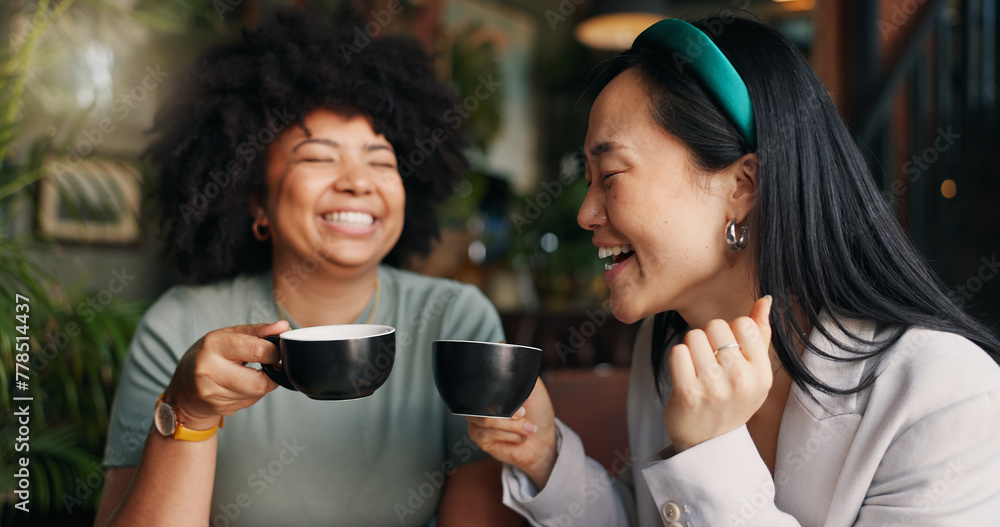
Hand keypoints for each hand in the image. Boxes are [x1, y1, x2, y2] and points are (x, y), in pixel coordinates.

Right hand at [164, 321, 288, 429]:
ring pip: (256, 394)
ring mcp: (211, 392)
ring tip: (248, 374)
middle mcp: (209, 369)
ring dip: (260, 385)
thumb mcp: (229, 335)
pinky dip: (251, 394)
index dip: (275, 353)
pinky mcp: (216, 408)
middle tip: (268, 366)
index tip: (277, 351)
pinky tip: (239, 386)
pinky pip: (248, 403)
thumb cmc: (209, 355)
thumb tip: (283, 327)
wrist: (183, 388)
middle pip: (259, 382)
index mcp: (214, 345)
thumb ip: (258, 331)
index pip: (257, 351)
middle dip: (271, 375)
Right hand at [466, 378, 557, 489]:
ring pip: (485, 421)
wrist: (543, 440)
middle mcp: (481, 404)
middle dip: (509, 415)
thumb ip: (523, 376)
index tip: (522, 408)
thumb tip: (514, 365)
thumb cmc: (538, 414)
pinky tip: (518, 437)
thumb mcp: (534, 389)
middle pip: (483, 405)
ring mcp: (477, 421)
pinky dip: (508, 436)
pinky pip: (486, 435)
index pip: (485, 386)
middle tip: (525, 416)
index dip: (502, 397)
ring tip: (526, 428)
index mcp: (492, 390)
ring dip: (512, 427)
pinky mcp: (479, 438)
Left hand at [664, 296, 772, 451]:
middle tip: (709, 363)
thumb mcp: (755, 374)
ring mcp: (714, 387)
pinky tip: (684, 376)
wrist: (708, 443)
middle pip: (715, 326)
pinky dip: (677, 360)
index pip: (744, 323)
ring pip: (694, 336)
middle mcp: (741, 380)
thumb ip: (760, 334)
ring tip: (697, 370)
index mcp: (762, 373)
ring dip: (691, 348)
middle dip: (708, 338)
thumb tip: (765, 299)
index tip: (728, 352)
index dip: (730, 331)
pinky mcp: (688, 393)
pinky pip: (677, 352)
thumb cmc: (732, 400)